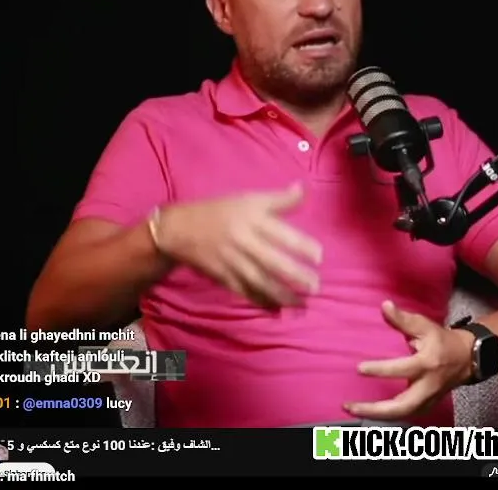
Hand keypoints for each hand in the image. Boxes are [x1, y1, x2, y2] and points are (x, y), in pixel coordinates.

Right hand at [155, 183, 322, 306]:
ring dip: (281, 294)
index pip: (281, 233)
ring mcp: (232, 261)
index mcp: (251, 218)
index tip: (319, 256)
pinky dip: (260, 301)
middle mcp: (243, 241)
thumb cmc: (219, 211)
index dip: (301, 245)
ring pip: (259, 280)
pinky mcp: (223, 276)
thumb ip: (279, 199)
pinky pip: (244, 291)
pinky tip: (276, 309)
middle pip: (272, 261)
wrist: (178, 229)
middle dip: (295, 275)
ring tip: (301, 302)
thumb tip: (304, 189)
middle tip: (316, 286)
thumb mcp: (248, 198)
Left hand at [346, 301, 475, 420]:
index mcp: (426, 364)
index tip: (359, 369)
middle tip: (350, 406)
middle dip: (374, 410)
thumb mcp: (425, 326)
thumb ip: (403, 319)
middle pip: (401, 406)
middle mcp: (427, 385)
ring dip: (377, 416)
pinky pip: (406, 415)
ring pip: (402, 415)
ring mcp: (428, 399)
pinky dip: (388, 416)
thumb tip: (384, 306)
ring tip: (354, 410)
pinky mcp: (428, 405)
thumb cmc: (443, 341)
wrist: (467, 358)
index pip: (401, 370)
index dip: (379, 370)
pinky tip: (371, 414)